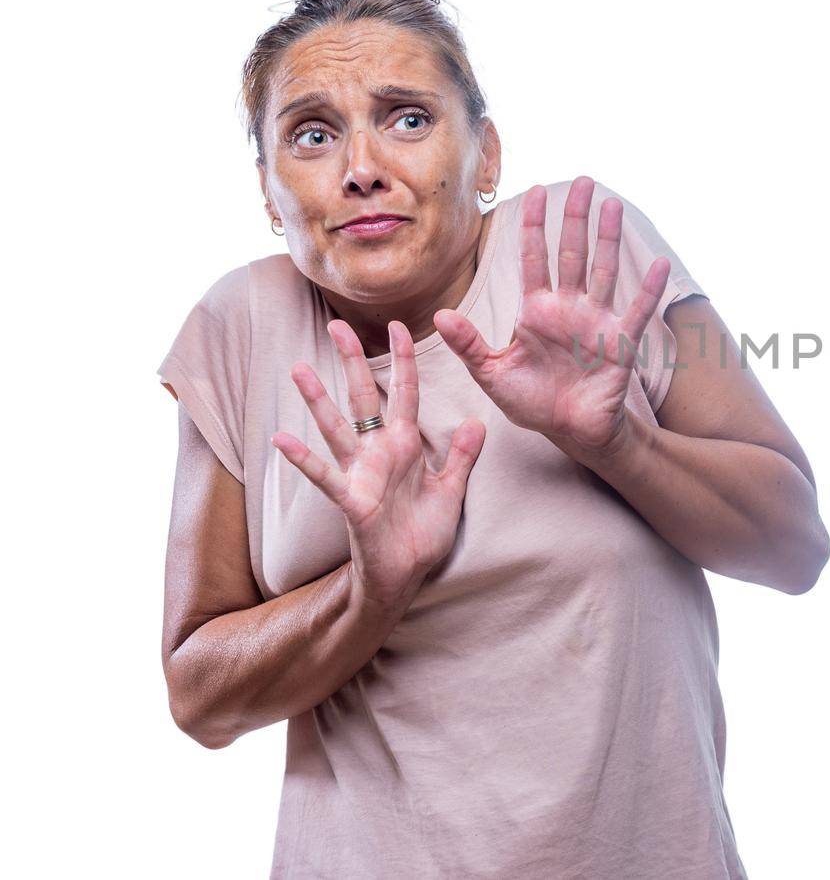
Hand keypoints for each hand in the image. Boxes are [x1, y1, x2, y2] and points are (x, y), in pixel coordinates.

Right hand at [270, 319, 486, 607]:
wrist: (407, 575)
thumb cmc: (423, 533)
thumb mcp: (452, 489)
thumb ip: (463, 456)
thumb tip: (478, 421)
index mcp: (406, 445)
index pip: (405, 393)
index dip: (404, 360)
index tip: (399, 326)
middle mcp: (379, 452)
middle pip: (365, 397)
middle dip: (353, 361)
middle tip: (337, 324)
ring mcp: (362, 473)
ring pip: (337, 427)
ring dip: (318, 399)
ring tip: (298, 368)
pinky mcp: (352, 500)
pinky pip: (325, 475)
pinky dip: (304, 458)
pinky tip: (282, 438)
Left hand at [435, 176, 669, 457]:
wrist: (569, 431)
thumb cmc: (531, 402)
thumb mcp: (492, 374)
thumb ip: (469, 345)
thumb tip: (441, 315)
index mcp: (535, 311)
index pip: (534, 258)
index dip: (535, 225)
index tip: (535, 191)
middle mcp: (568, 307)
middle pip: (571, 252)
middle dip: (575, 217)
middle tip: (581, 180)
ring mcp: (596, 321)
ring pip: (603, 270)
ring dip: (608, 238)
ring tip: (611, 205)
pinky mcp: (620, 342)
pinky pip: (636, 310)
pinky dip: (648, 289)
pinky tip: (660, 264)